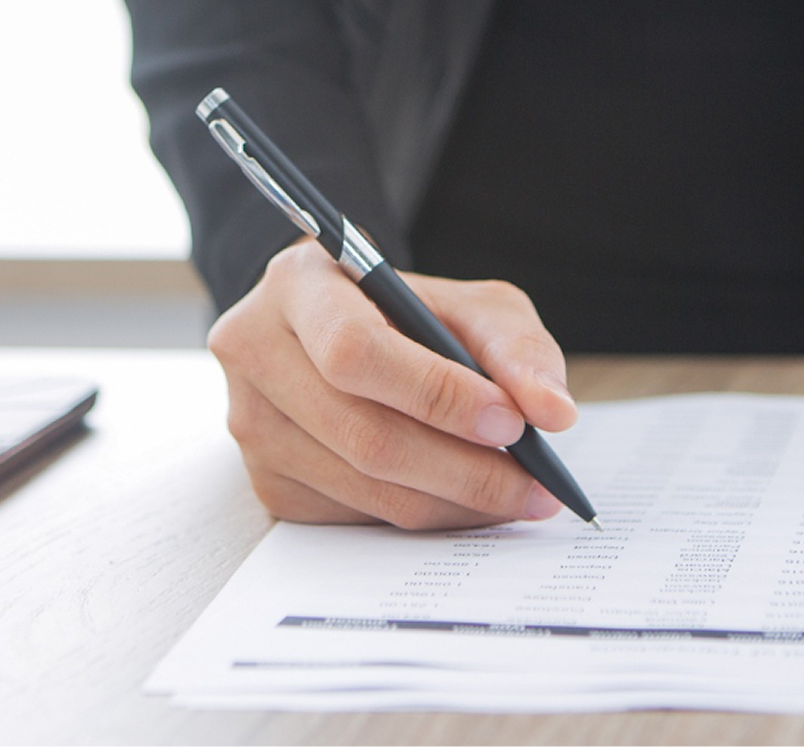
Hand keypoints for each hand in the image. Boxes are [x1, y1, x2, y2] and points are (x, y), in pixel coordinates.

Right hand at [208, 238, 577, 528]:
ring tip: (517, 496)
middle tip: (535, 484)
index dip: (435, 394)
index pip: (355, 351)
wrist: (346, 332)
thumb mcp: (471, 305)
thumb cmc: (410, 314)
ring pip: (362, 486)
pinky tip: (464, 500)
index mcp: (297, 286)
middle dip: (463, 468)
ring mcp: (251, 424)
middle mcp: (254, 352)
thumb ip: (517, 348)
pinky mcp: (267, 481)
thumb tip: (552, 412)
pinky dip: (423, 515)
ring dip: (453, 502)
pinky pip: (354, 517)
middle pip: (360, 433)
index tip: (510, 422)